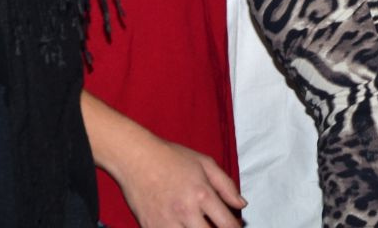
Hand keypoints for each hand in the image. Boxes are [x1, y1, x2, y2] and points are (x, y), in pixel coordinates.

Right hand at [116, 137, 244, 227]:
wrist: (136, 158)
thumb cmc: (172, 157)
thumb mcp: (206, 164)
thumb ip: (227, 186)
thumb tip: (241, 204)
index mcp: (202, 195)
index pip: (226, 224)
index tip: (236, 226)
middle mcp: (185, 212)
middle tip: (218, 226)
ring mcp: (166, 222)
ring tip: (200, 225)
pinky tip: (184, 225)